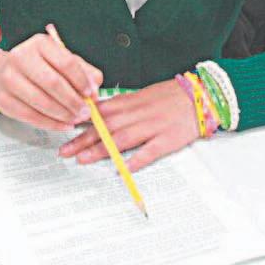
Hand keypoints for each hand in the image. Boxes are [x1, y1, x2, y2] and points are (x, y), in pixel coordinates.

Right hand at [0, 33, 99, 131]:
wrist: (3, 72)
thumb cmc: (39, 67)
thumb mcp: (62, 61)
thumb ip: (84, 71)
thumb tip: (95, 88)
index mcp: (40, 43)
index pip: (66, 62)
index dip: (81, 81)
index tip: (91, 94)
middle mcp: (21, 57)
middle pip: (52, 83)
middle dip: (73, 101)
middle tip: (85, 112)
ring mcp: (9, 78)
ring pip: (41, 102)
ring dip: (63, 115)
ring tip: (75, 119)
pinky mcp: (3, 99)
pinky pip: (30, 116)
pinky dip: (50, 124)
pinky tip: (63, 125)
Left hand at [58, 78, 199, 170]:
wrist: (201, 95)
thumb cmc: (170, 96)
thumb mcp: (141, 95)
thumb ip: (119, 105)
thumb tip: (95, 111)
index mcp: (131, 102)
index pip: (100, 112)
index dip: (80, 120)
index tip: (63, 128)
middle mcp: (138, 114)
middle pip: (106, 127)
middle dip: (82, 139)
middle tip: (65, 151)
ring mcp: (153, 127)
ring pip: (122, 138)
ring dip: (101, 149)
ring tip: (83, 159)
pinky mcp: (167, 140)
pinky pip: (149, 151)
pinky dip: (135, 160)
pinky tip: (122, 169)